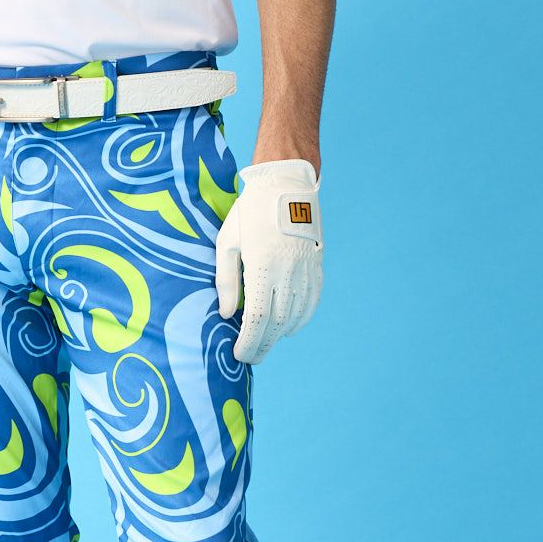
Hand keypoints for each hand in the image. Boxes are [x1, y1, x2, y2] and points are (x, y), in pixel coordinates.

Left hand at [215, 159, 322, 364]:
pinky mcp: (316, 266)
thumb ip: (226, 280)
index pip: (258, 317)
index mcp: (263, 265)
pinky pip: (311, 303)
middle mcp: (288, 271)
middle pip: (276, 323)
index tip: (239, 354)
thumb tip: (227, 314)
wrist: (287, 182)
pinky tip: (287, 329)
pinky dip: (299, 320)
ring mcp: (305, 270)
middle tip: (250, 359)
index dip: (249, 341)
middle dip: (262, 345)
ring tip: (264, 345)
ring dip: (279, 336)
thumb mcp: (228, 242)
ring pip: (295, 316)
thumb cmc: (250, 212)